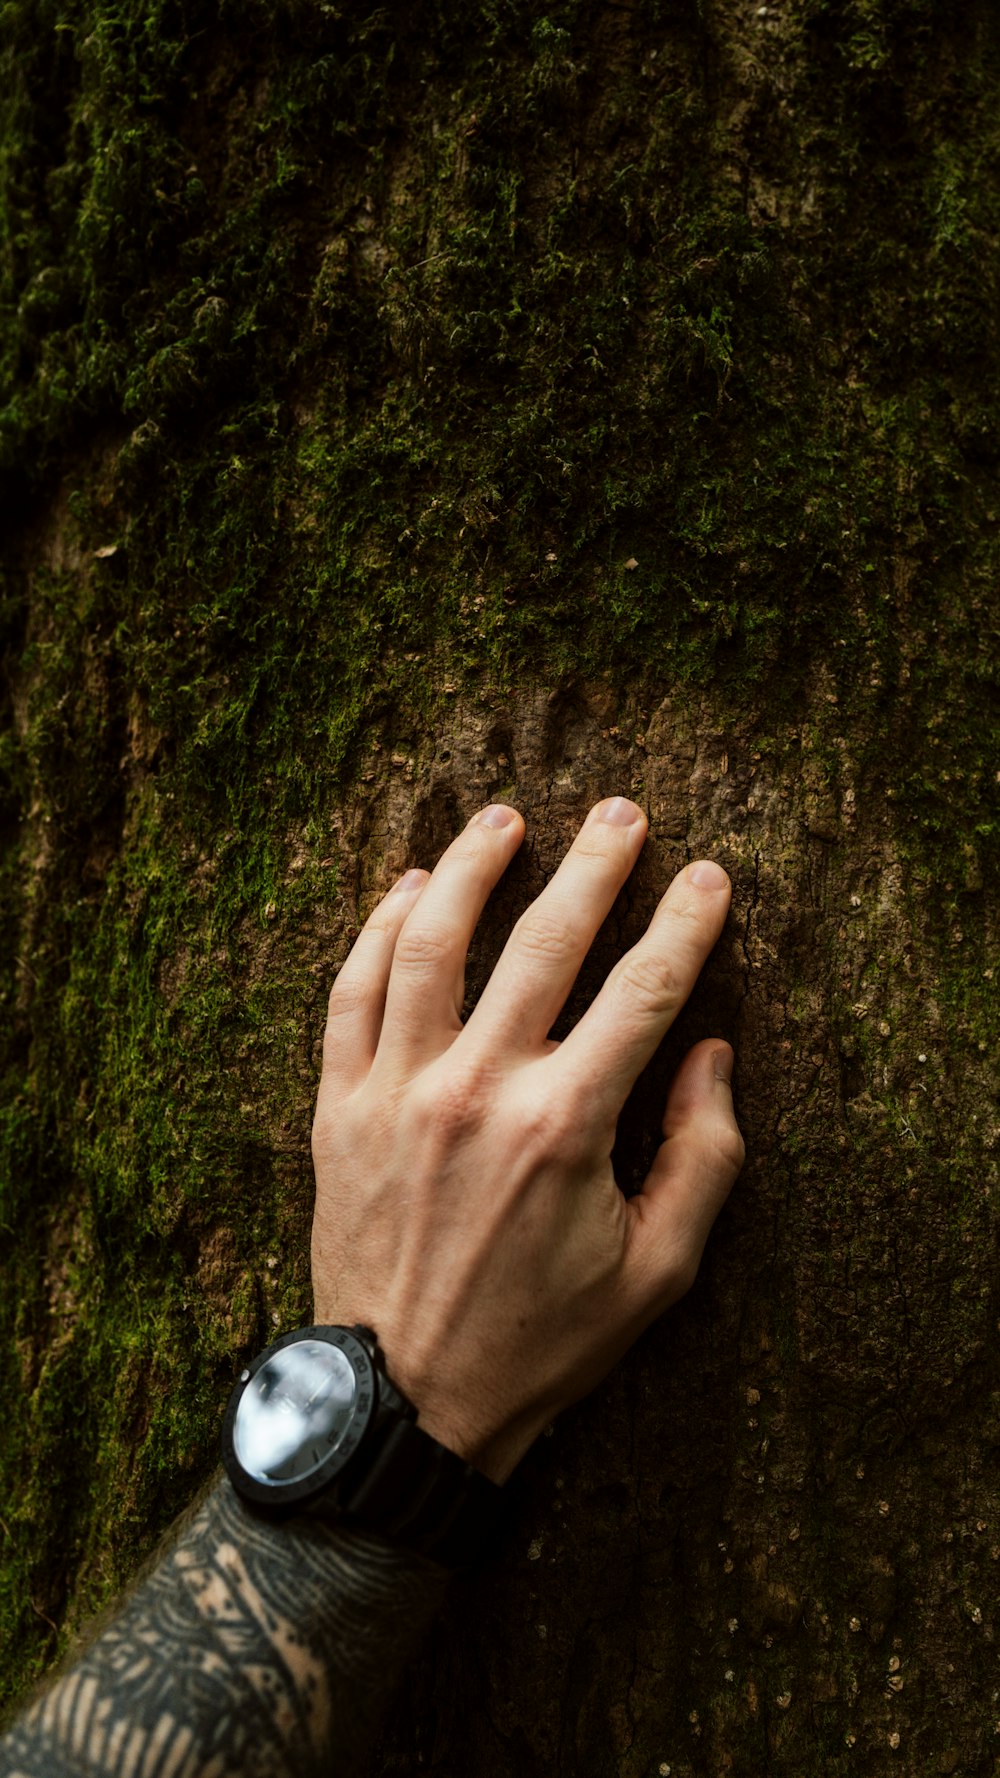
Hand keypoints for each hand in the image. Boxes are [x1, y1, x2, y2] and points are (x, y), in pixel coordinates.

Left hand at [311, 796, 744, 1483]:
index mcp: (566, 1126)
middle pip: (544, 942)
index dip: (685, 924)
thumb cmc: (539, 1341)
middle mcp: (479, 1089)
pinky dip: (378, 931)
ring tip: (504, 818)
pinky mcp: (338, 1108)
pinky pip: (351, 994)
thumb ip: (703, 1158)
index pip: (643, 991)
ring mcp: (398, 1091)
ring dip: (470, 868)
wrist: (406, 1403)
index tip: (708, 879)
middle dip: (595, 866)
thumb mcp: (658, 1273)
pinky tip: (408, 889)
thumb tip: (710, 1054)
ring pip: (431, 944)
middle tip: (623, 814)